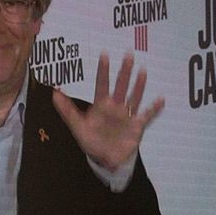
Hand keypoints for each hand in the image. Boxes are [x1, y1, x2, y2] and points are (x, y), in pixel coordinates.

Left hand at [51, 51, 163, 170]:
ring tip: (142, 71)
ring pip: (134, 96)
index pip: (102, 84)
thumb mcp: (77, 126)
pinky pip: (147, 115)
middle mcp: (116, 107)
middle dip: (124, 70)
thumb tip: (55, 91)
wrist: (107, 160)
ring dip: (139, 84)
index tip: (104, 54)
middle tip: (128, 53)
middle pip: (121, 85)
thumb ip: (66, 110)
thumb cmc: (92, 142)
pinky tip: (160, 99)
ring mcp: (127, 115)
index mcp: (102, 105)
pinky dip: (154, 108)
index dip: (103, 70)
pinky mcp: (137, 126)